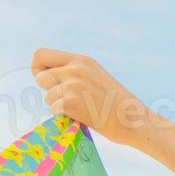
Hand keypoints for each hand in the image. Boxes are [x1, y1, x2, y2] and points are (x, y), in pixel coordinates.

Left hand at [30, 49, 162, 147]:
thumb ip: (74, 73)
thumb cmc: (118, 105)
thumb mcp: (96, 77)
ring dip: (58, 105)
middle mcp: (75, 68)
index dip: (38, 68)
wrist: (135, 121)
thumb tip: (47, 78)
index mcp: (82, 60)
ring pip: (47, 96)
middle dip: (49, 90)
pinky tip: (83, 116)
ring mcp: (73, 84)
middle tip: (67, 99)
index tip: (48, 81)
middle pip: (40, 76)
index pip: (40, 54)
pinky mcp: (71, 101)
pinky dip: (65, 116)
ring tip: (81, 109)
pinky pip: (54, 109)